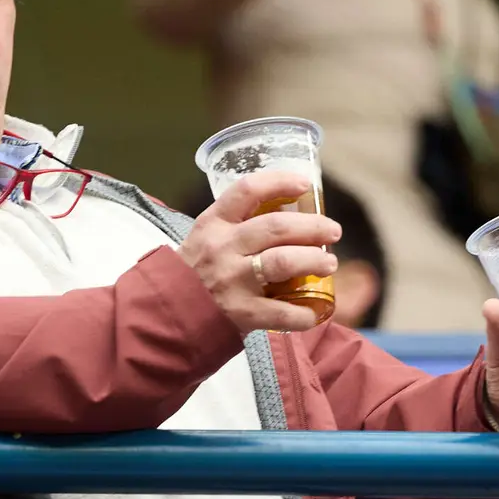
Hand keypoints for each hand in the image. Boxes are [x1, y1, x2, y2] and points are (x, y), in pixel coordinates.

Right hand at [179, 171, 341, 333]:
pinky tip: (315, 311)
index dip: (279, 182)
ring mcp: (232, 280)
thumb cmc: (193, 274)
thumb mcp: (204, 239)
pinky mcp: (240, 313)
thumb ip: (235, 227)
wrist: (166, 317)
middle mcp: (222, 248)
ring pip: (284, 261)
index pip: (247, 190)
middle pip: (276, 226)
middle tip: (332, 231)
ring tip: (329, 264)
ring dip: (315, 260)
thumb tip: (287, 218)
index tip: (304, 185)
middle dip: (313, 226)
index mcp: (212, 224)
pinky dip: (305, 313)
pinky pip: (282, 311)